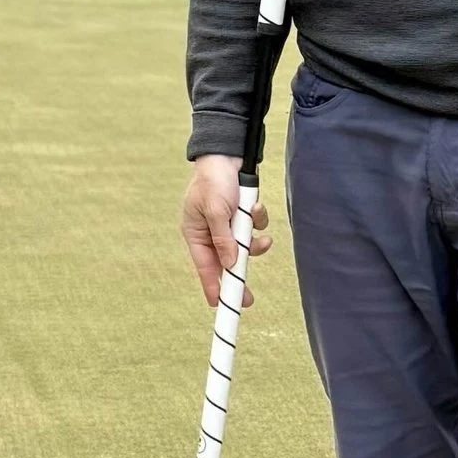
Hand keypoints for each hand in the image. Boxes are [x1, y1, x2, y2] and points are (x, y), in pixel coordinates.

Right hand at [182, 153, 268, 308]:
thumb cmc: (213, 179)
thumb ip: (223, 239)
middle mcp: (210, 232)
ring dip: (254, 243)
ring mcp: (227, 224)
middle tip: (248, 299)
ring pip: (244, 247)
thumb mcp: (217, 210)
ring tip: (261, 235)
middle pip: (225, 263)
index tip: (220, 307)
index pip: (204, 267)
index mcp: (195, 233)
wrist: (227, 151)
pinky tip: (256, 207)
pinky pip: (253, 228)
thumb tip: (230, 265)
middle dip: (239, 277)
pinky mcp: (241, 215)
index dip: (212, 287)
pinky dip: (258, 221)